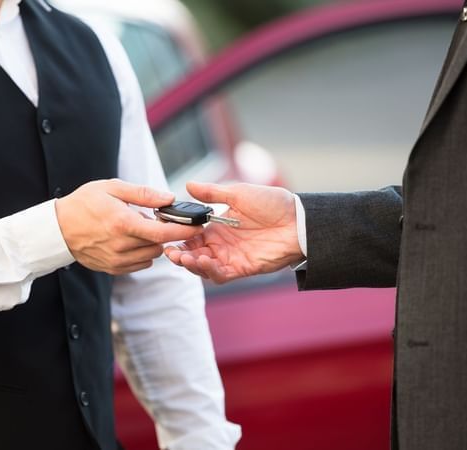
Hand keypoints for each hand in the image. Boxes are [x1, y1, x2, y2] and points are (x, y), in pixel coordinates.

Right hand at [56, 179, 202, 274]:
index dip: (184, 230)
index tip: (198, 225)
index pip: (163, 233)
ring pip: (151, 255)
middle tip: (156, 219)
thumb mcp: (112, 188)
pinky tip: (131, 240)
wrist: (57, 229)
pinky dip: (142, 253)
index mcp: (122, 223)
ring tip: (138, 228)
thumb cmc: (83, 203)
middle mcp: (121, 246)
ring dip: (152, 243)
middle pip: (160, 245)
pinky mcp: (112, 268)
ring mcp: (117, 260)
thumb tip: (169, 198)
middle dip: (165, 233)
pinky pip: (140, 264)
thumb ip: (143, 194)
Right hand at [164, 182, 303, 283]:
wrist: (299, 220)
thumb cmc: (273, 203)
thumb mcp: (239, 193)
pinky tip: (203, 262)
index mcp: (217, 227)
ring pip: (203, 267)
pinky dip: (209, 271)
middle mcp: (221, 244)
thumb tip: (188, 185)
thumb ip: (212, 193)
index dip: (178, 237)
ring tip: (184, 258)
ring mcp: (231, 257)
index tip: (168, 233)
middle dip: (180, 255)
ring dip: (191, 264)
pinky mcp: (243, 268)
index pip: (191, 236)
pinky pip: (221, 275)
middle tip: (171, 251)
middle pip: (193, 254)